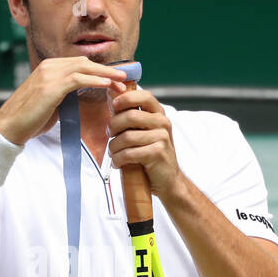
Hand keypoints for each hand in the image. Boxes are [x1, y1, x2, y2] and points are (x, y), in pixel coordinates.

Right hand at [0, 57, 130, 144]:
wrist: (9, 128)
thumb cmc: (29, 119)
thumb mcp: (51, 102)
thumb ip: (66, 95)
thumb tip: (81, 95)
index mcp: (48, 68)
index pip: (79, 64)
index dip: (99, 70)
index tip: (115, 79)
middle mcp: (49, 66)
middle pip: (84, 62)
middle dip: (106, 70)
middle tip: (124, 78)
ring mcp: (49, 74)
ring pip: (83, 68)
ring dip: (105, 74)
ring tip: (122, 81)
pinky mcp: (50, 86)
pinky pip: (78, 79)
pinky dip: (95, 80)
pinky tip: (107, 85)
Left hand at [108, 87, 182, 201]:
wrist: (167, 180)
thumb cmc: (150, 155)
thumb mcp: (144, 132)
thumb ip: (132, 118)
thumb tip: (112, 99)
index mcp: (159, 114)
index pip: (144, 96)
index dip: (126, 98)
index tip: (113, 106)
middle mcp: (162, 123)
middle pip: (130, 116)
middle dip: (113, 127)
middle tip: (109, 136)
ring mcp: (162, 138)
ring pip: (126, 137)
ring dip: (114, 147)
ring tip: (113, 153)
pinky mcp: (157, 153)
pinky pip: (129, 153)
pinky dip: (118, 160)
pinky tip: (118, 163)